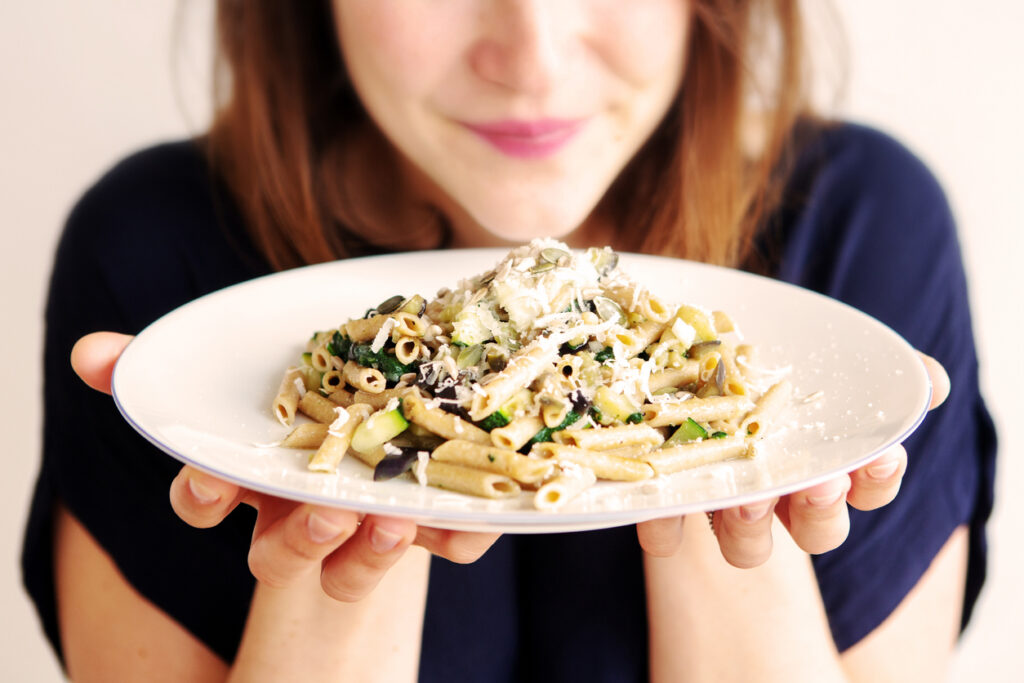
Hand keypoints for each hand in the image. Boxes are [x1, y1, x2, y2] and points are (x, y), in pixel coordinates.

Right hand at [71, 332, 499, 600]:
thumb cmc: (318, 384)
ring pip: (354, 567)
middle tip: (326, 508)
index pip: (205, 500)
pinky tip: (468, 520)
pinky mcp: (434, 523)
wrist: (402, 394)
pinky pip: (448, 541)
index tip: (209, 483)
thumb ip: (175, 360)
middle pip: (280, 551)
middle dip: (296, 539)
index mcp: (255, 474)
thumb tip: (91, 355)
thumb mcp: (259, 359)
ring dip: (368, 555)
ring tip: (394, 522)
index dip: (200, 496)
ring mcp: (368, 524)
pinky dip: (460, 534)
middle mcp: (303, 510)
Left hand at [637, 352, 950, 566]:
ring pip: (748, 546)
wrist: (687, 346)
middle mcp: (780, 495)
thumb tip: (932, 383)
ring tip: (746, 496)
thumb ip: (878, 368)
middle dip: (821, 511)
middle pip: (817, 530)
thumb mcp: (814, 351)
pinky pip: (666, 532)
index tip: (879, 455)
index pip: (871, 488)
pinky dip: (664, 523)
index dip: (879, 479)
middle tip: (818, 483)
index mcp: (824, 462)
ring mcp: (724, 505)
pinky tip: (661, 497)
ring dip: (752, 528)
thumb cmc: (765, 359)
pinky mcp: (668, 503)